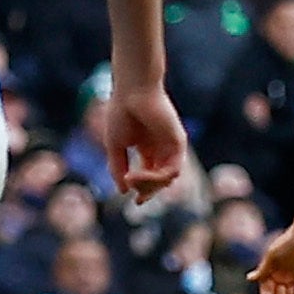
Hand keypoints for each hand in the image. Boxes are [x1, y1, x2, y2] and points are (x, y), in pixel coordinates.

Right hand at [104, 83, 186, 201]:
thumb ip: (118, 169)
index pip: (149, 175)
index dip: (144, 190)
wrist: (132, 91)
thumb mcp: (115, 146)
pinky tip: (139, 174)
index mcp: (147, 148)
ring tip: (132, 178)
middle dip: (148, 191)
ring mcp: (171, 146)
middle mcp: (161, 148)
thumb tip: (123, 192)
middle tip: (138, 199)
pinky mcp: (178, 143)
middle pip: (160, 180)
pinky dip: (156, 178)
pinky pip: (172, 170)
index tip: (135, 201)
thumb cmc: (121, 113)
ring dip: (149, 185)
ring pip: (167, 179)